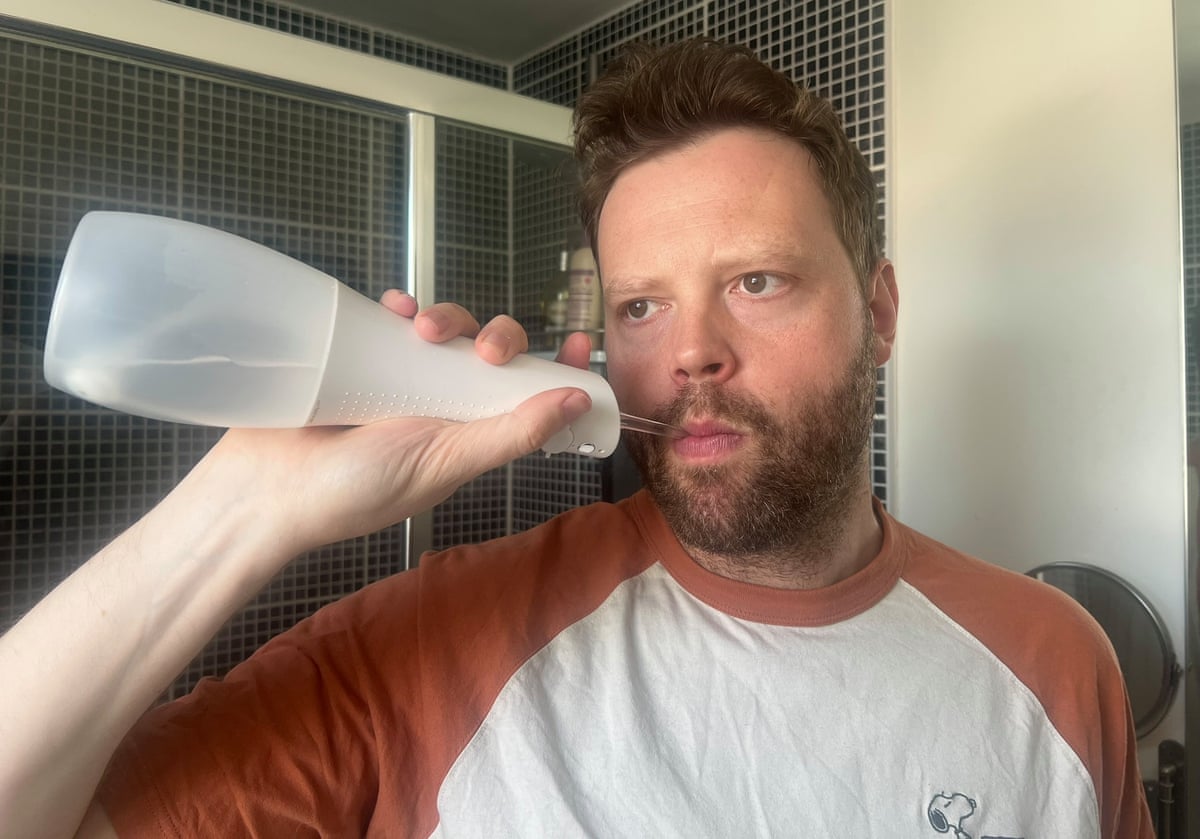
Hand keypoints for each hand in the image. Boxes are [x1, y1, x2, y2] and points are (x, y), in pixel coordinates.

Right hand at [197, 292, 592, 553]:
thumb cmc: (360, 491)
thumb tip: (576, 400)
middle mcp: (443, 402)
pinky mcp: (361, 355)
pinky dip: (398, 305)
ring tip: (422, 327)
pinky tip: (394, 305)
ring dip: (447, 317)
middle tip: (484, 351)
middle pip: (492, 350)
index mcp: (471, 432)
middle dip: (500, 336)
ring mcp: (402, 377)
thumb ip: (510, 435)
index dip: (557, 368)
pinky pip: (389, 318)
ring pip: (446, 329)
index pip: (528, 394)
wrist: (267, 490)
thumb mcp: (444, 465)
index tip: (580, 343)